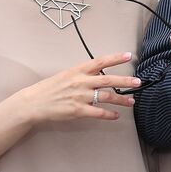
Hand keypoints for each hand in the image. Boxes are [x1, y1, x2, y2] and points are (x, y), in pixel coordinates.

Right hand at [12, 53, 140, 125]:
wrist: (33, 103)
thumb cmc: (49, 89)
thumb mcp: (65, 75)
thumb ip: (83, 75)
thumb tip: (99, 74)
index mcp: (77, 71)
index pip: (100, 61)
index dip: (116, 58)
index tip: (129, 55)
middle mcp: (80, 82)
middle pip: (108, 80)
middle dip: (125, 81)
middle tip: (138, 82)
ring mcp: (80, 96)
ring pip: (107, 97)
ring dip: (121, 100)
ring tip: (131, 102)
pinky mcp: (77, 110)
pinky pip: (98, 112)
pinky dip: (109, 115)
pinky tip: (116, 116)